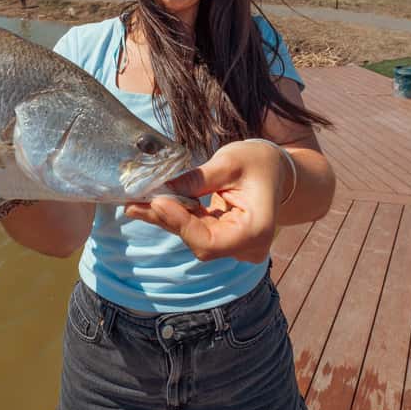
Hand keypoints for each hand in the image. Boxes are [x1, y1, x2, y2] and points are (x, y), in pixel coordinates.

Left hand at [125, 140, 286, 262]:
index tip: (158, 202)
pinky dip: (176, 216)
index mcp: (256, 231)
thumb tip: (161, 189)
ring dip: (166, 218)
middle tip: (134, 202)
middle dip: (167, 219)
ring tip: (136, 202)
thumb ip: (198, 179)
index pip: (211, 241)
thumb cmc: (259, 162)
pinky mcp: (224, 240)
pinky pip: (196, 231)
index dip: (181, 224)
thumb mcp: (230, 162)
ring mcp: (236, 248)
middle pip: (199, 241)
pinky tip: (152, 205)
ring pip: (194, 237)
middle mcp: (247, 247)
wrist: (276, 170)